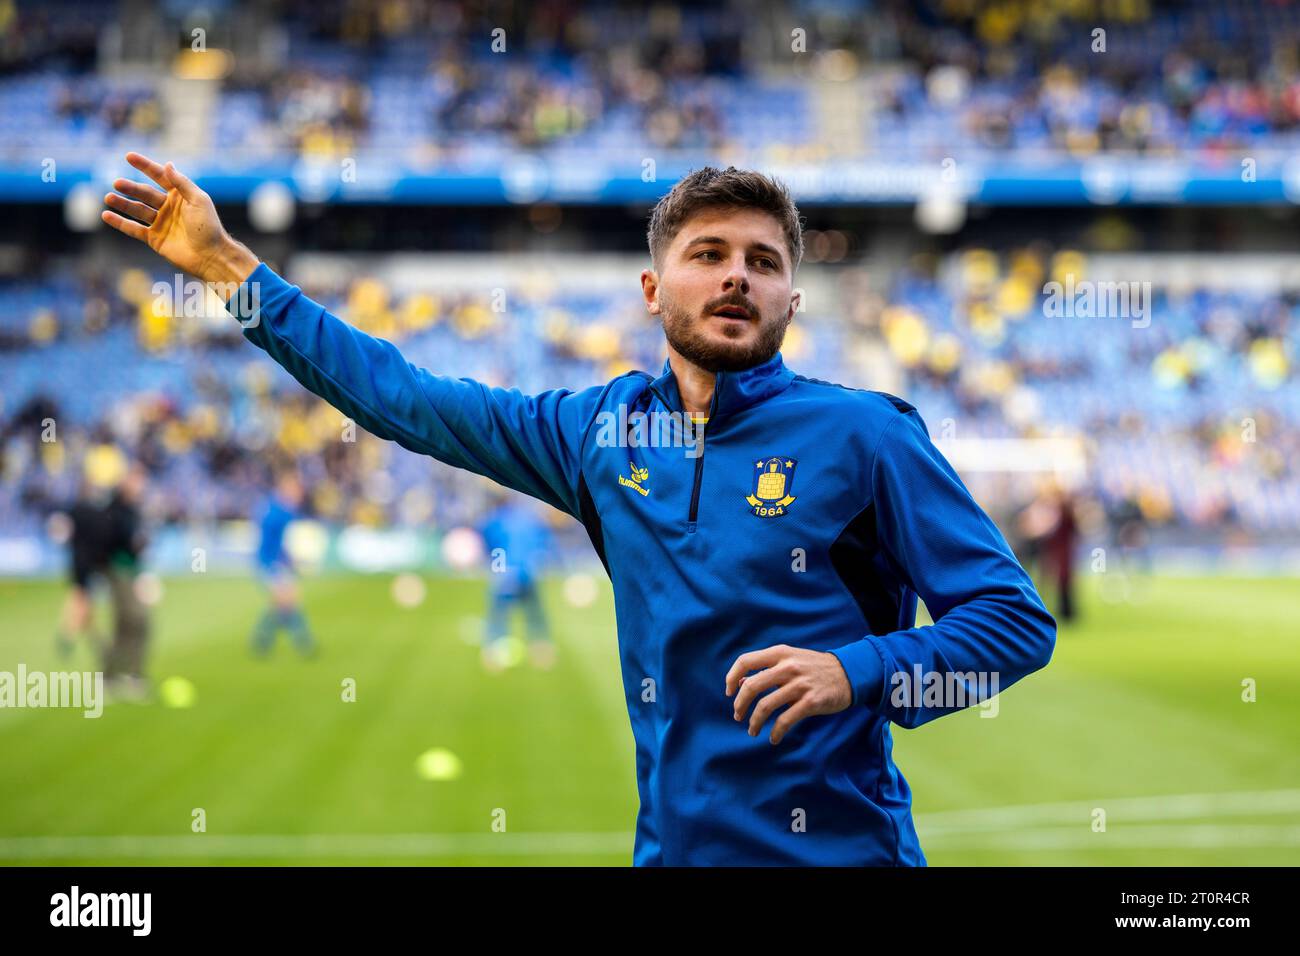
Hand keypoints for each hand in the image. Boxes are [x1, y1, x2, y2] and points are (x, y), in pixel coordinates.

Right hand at [101, 152, 258, 287]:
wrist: (211, 256)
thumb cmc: (208, 227)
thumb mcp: (198, 200)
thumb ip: (181, 183)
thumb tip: (167, 164)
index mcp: (180, 196)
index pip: (159, 176)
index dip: (145, 166)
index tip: (129, 156)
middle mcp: (169, 208)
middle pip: (145, 193)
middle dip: (131, 188)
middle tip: (117, 183)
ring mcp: (161, 223)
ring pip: (137, 210)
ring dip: (122, 203)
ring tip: (109, 197)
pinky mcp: (154, 239)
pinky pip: (133, 229)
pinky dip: (120, 223)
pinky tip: (106, 215)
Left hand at [725, 644, 852, 744]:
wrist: (848, 673)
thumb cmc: (814, 668)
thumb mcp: (790, 659)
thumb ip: (767, 669)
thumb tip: (739, 683)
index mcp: (780, 653)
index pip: (745, 661)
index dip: (731, 677)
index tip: (729, 692)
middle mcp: (788, 666)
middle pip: (751, 686)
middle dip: (740, 705)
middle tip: (738, 716)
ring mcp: (800, 684)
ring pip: (765, 706)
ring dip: (754, 722)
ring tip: (752, 731)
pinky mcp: (811, 702)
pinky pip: (785, 720)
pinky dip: (775, 732)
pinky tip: (773, 738)